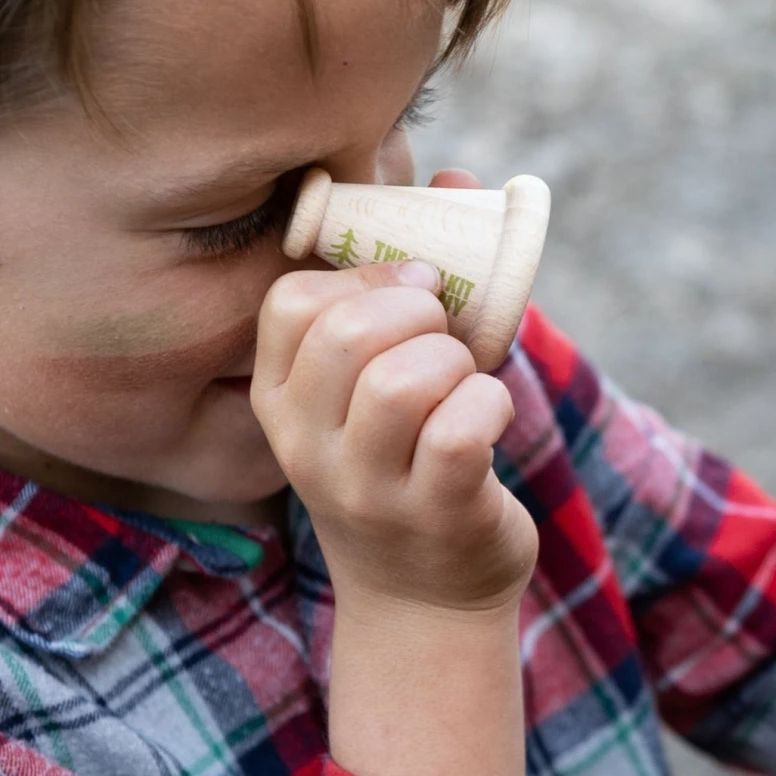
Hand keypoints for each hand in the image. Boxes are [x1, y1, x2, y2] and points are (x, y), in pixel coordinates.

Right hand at [252, 167, 537, 617]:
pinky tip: (491, 419)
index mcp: (282, 399)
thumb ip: (404, 290)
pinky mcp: (434, 514)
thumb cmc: (409, 464)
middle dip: (418, 313)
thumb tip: (453, 177)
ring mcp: (366, 487)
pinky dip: (492, 404)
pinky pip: (462, 429)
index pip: (291, 302)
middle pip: (349, 332)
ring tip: (464, 384)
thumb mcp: (378, 390)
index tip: (409, 295)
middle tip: (444, 337)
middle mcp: (308, 444)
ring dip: (457, 363)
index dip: (364, 280)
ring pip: (406, 379)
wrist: (426, 598)